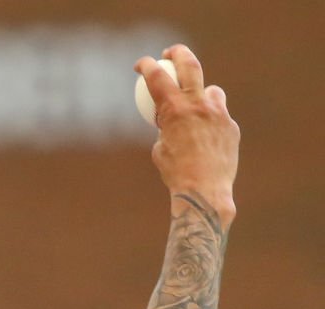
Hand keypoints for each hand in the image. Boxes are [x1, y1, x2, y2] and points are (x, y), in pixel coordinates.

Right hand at [135, 44, 239, 218]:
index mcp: (174, 110)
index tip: (141, 64)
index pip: (157, 76)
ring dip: (201, 94)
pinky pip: (219, 116)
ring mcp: (218, 114)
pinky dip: (210, 122)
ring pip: (211, 91)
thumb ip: (165, 126)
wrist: (204, 191)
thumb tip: (167, 119)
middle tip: (171, 53)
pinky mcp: (230, 126)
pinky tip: (205, 139)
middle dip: (178, 53)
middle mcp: (197, 106)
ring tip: (195, 109)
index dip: (146, 65)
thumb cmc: (175, 173)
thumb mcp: (159, 147)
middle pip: (190, 64)